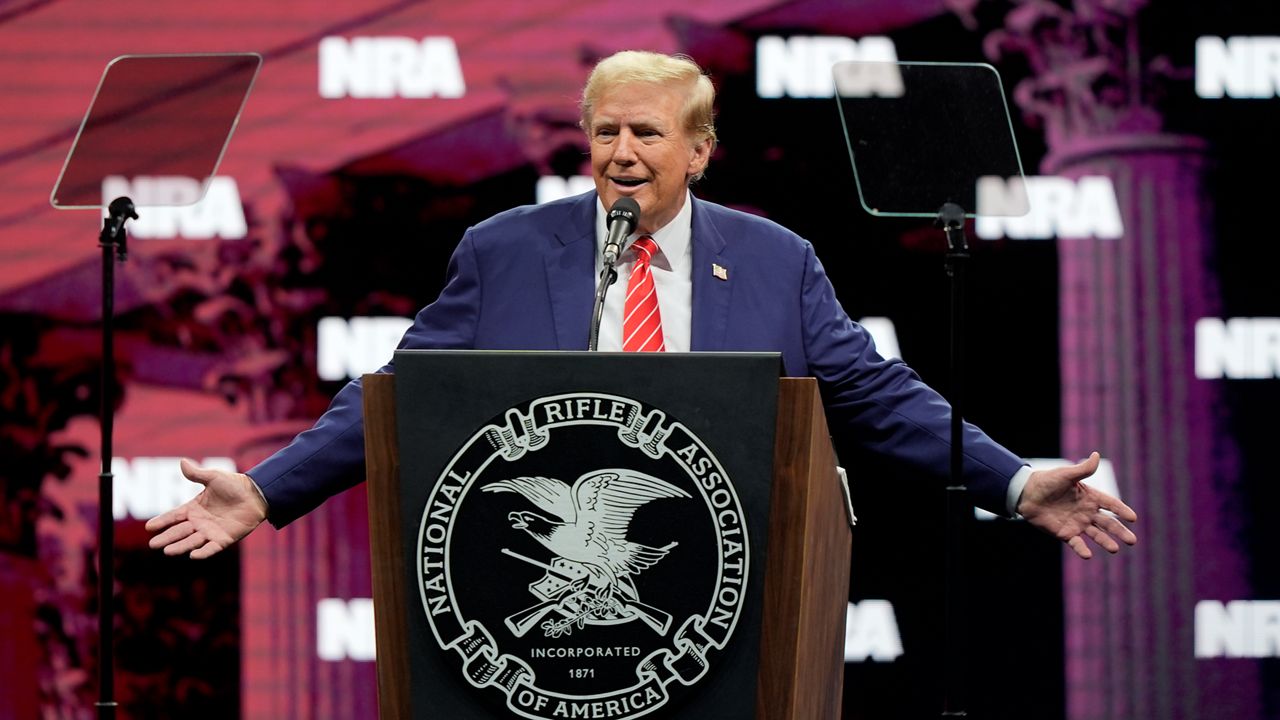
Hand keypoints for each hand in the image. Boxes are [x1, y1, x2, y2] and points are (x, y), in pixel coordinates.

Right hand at [145, 458, 267, 558]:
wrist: (256, 494)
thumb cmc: (234, 485)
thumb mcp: (214, 477)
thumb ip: (197, 474)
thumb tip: (182, 461)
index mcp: (194, 508)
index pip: (174, 516)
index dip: (162, 521)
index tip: (149, 527)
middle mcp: (200, 522)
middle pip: (179, 531)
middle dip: (167, 538)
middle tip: (153, 544)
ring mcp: (211, 532)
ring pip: (192, 541)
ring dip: (180, 546)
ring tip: (167, 551)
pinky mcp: (224, 539)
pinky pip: (212, 548)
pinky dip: (203, 552)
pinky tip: (193, 556)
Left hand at [1017, 452, 1137, 558]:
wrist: (1026, 494)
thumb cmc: (1047, 481)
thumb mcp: (1066, 474)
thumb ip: (1082, 469)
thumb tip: (1096, 454)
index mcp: (1090, 497)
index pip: (1111, 504)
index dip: (1121, 510)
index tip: (1133, 518)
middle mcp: (1087, 512)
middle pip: (1108, 523)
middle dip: (1120, 531)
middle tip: (1132, 541)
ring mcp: (1077, 524)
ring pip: (1096, 535)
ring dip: (1105, 542)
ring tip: (1115, 549)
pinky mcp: (1065, 533)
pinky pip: (1076, 543)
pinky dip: (1082, 549)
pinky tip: (1088, 555)